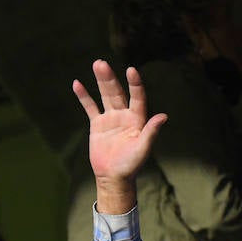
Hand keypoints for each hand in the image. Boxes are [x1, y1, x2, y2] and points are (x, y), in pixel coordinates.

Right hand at [73, 60, 167, 186]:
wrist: (114, 177)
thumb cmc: (131, 165)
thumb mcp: (142, 148)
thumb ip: (151, 132)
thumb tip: (163, 116)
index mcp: (137, 119)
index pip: (137, 97)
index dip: (135, 84)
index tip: (131, 70)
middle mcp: (124, 115)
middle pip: (117, 92)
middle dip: (110, 78)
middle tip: (101, 63)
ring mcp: (110, 118)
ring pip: (105, 95)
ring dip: (101, 81)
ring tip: (97, 64)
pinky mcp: (98, 124)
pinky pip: (90, 107)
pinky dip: (84, 96)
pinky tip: (77, 83)